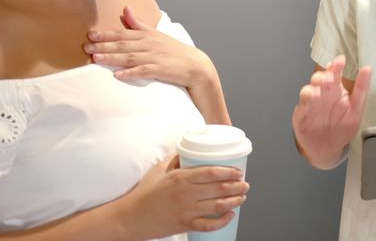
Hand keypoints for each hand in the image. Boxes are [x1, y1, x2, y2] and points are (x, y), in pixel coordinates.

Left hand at [85, 6, 215, 88]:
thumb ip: (138, 23)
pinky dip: (131, 73)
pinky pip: (143, 71)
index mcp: (147, 35)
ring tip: (96, 59)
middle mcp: (149, 45)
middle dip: (104, 46)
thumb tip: (126, 8)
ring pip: (130, 57)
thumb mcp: (155, 34)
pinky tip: (118, 76)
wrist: (195, 65)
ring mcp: (155, 57)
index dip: (106, 35)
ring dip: (112, 58)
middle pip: (123, 45)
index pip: (123, 34)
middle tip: (86, 47)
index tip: (90, 35)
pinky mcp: (161, 70)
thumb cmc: (173, 50)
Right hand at [116, 155, 249, 238]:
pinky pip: (208, 225)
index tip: (238, 171)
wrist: (130, 217)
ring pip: (217, 206)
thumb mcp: (158, 170)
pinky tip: (230, 215)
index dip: (228, 172)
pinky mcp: (184, 225)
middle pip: (219, 188)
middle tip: (244, 184)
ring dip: (234, 201)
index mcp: (180, 178)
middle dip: (236, 186)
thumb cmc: (143, 194)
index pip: (211, 172)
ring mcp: (186, 210)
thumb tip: (188, 150)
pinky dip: (221, 221)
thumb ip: (174, 159)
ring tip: (241, 197)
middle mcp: (185, 194)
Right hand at [291, 55, 371, 168]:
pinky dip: (304, 105)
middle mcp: (321, 94)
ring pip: (307, 91)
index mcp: (335, 90)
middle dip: (323, 76)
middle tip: (330, 79)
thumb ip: (361, 89)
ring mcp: (310, 105)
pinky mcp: (301, 117)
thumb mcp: (356, 109)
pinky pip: (300, 108)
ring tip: (318, 91)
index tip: (340, 61)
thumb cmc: (341, 128)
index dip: (336, 66)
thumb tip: (368, 69)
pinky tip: (310, 104)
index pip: (334, 73)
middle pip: (318, 79)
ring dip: (312, 89)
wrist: (329, 150)